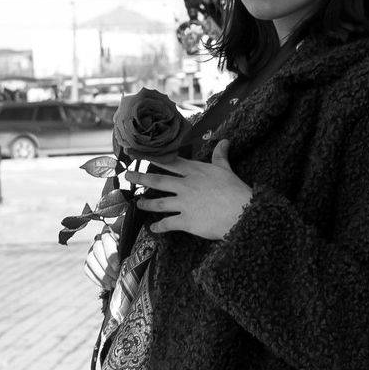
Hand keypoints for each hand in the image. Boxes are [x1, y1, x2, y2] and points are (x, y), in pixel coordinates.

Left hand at [125, 139, 251, 240]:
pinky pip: (167, 224)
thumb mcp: (226, 170)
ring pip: (158, 202)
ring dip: (146, 203)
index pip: (169, 162)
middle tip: (127, 176)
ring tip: (138, 204)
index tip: (137, 155)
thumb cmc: (235, 190)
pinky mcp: (186, 221)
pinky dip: (158, 227)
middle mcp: (185, 185)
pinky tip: (153, 229)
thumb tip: (225, 141)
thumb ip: (221, 156)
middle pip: (157, 180)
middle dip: (140, 178)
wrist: (241, 212)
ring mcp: (184, 203)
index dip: (152, 158)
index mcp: (195, 172)